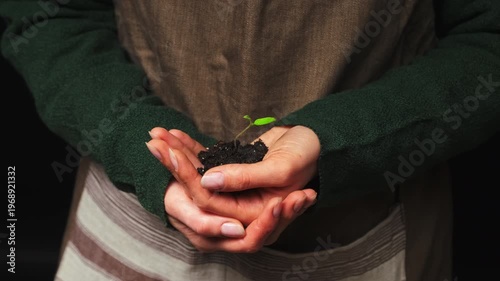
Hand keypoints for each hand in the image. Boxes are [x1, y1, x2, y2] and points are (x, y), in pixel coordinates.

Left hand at [148, 125, 319, 224]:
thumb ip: (246, 178)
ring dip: (177, 155)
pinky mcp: (233, 174)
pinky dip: (191, 148)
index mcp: (257, 215)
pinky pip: (207, 164)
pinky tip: (173, 133)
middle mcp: (243, 209)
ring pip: (200, 177)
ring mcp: (237, 192)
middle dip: (176, 166)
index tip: (172, 156)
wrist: (319, 140)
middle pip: (201, 192)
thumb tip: (208, 181)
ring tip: (155, 135)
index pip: (215, 206)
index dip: (191, 181)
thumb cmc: (309, 154)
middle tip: (154, 143)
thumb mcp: (281, 167)